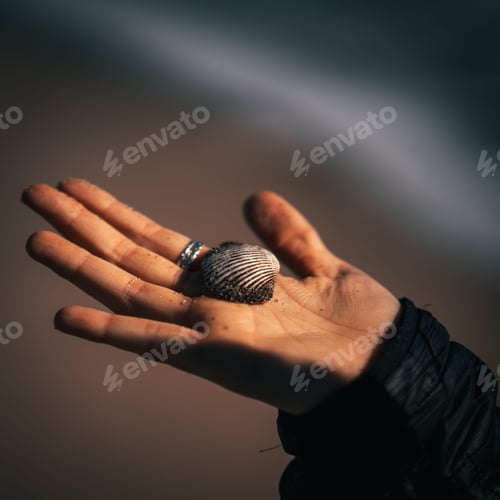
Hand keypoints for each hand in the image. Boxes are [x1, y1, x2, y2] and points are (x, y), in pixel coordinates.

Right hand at [23, 179, 399, 414]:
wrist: (383, 366)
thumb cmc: (355, 322)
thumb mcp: (319, 263)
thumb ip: (285, 234)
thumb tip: (253, 197)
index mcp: (225, 279)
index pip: (158, 240)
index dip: (118, 214)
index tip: (82, 187)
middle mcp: (205, 301)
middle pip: (132, 257)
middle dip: (84, 227)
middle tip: (36, 194)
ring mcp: (205, 327)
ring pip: (130, 290)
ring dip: (82, 266)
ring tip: (36, 237)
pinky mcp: (216, 355)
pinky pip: (153, 340)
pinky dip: (110, 330)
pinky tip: (66, 315)